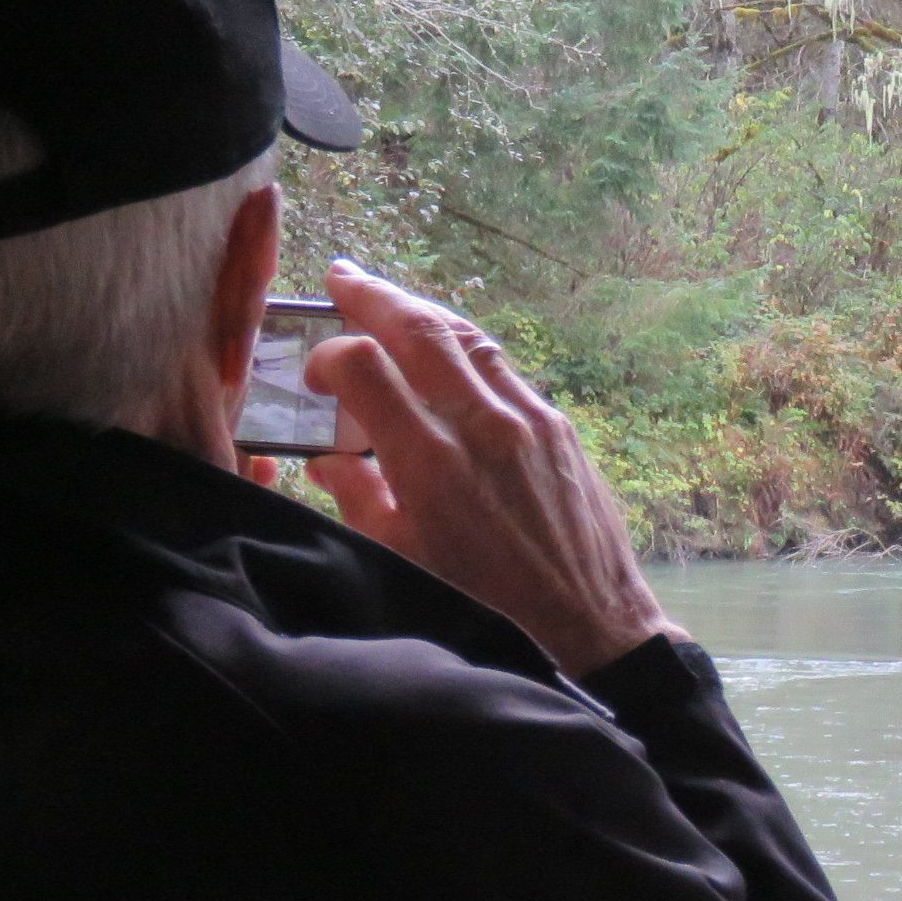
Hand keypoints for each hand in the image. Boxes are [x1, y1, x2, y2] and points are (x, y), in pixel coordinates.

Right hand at [302, 260, 680, 676]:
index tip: (314, 372)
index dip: (329, 356)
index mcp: (430, 462)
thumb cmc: (484, 605)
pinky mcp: (559, 426)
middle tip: (342, 278)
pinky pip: (504, 366)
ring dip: (423, 313)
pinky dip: (466, 348)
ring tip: (389, 302)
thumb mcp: (401, 558)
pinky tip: (447, 349)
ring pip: (468, 337)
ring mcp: (528, 419)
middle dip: (374, 297)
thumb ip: (359, 497)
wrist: (586, 623)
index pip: (365, 367)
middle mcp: (482, 426)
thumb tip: (328, 458)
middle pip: (420, 329)